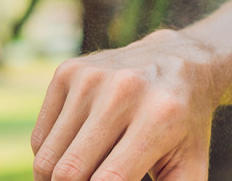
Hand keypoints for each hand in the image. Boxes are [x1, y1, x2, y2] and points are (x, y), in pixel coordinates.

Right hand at [31, 30, 217, 179]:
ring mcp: (92, 77)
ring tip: (89, 176)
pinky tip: (83, 147)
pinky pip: (40, 138)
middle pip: (69, 173)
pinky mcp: (68, 71)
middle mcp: (125, 91)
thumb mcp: (190, 166)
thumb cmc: (185, 126)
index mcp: (160, 117)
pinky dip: (53, 156)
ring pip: (48, 159)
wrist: (180, 62)